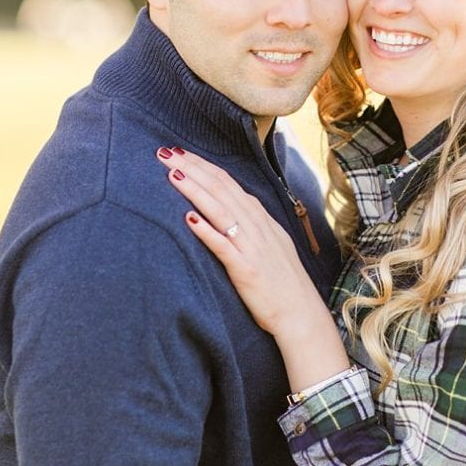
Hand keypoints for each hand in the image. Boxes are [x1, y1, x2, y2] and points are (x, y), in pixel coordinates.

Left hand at [158, 146, 331, 343]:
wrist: (301, 313)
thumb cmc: (284, 283)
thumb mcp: (272, 245)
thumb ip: (253, 226)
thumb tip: (231, 210)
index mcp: (262, 220)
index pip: (229, 184)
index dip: (204, 166)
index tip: (180, 152)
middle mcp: (257, 227)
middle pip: (221, 190)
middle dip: (193, 168)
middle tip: (165, 152)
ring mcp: (252, 247)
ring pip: (220, 211)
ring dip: (195, 190)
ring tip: (172, 173)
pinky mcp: (246, 270)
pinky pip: (223, 246)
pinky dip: (207, 231)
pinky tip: (188, 218)